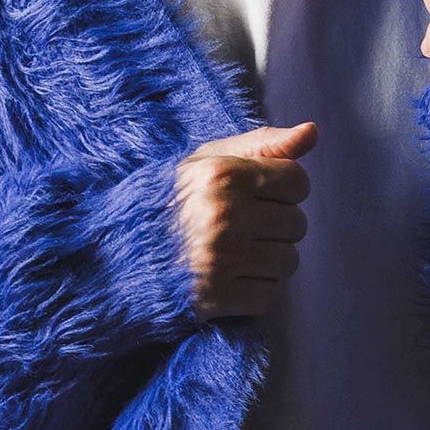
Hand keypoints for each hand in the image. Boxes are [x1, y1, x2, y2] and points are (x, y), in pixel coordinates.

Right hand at [175, 121, 316, 320]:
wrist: (116, 253)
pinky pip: (270, 295)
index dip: (284, 189)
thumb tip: (312, 132)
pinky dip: (256, 290)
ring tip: (236, 252)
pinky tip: (230, 277)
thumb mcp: (207, 161)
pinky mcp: (217, 297)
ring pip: (288, 262)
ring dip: (269, 260)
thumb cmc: (167, 201)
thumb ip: (262, 145)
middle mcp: (224, 216)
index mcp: (221, 175)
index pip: (296, 181)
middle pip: (296, 224)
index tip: (259, 196)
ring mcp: (221, 259)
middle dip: (276, 226)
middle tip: (241, 227)